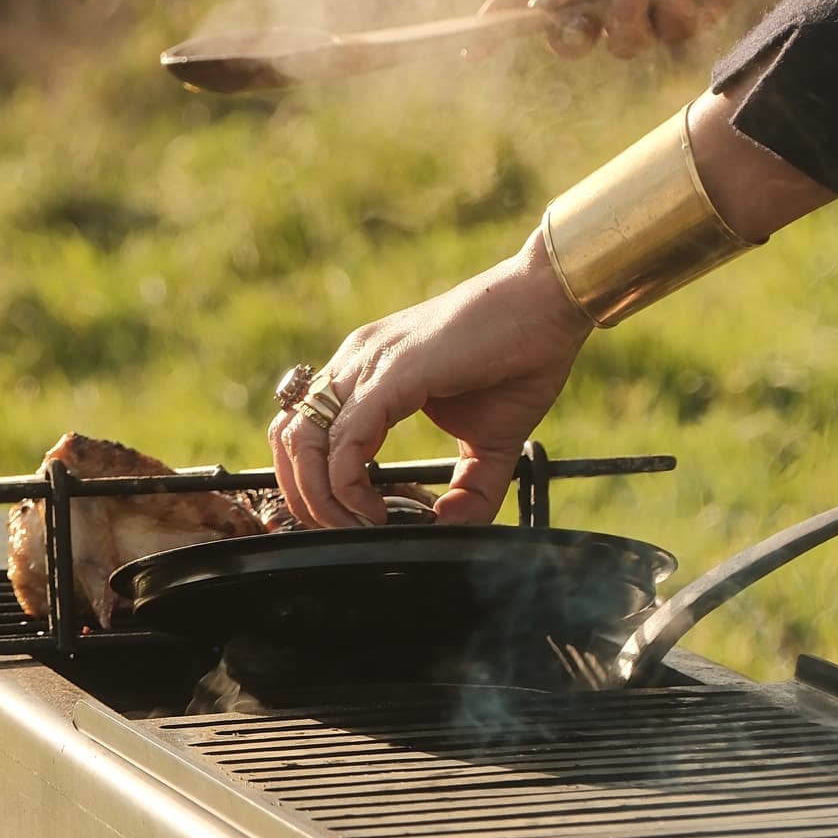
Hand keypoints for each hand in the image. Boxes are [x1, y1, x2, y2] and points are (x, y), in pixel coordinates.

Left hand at [270, 237, 591, 528]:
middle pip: (289, 440)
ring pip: (302, 440)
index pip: (305, 432)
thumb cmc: (520, 359)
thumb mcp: (490, 445)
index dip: (314, 486)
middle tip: (343, 533)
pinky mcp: (391, 373)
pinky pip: (345, 439)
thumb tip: (448, 534)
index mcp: (368, 372)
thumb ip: (466, 493)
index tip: (352, 522)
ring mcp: (367, 363)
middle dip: (305, 499)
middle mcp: (355, 362)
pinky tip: (376, 510)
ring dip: (319, 497)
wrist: (548, 304)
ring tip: (356, 526)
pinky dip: (348, 485)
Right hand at [486, 0, 837, 59]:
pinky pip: (665, 31)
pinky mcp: (686, 16)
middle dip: (568, 35)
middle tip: (576, 21)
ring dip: (627, 10)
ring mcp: (647, 1)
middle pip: (568, 35)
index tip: (471, 49)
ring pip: (617, 42)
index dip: (500, 18)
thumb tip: (540, 10)